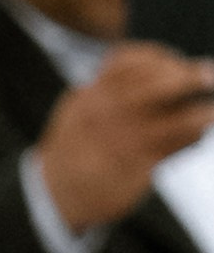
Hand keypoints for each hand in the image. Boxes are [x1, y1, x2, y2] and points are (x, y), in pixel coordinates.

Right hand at [35, 44, 213, 231]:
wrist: (55, 196)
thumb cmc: (75, 149)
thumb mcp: (78, 110)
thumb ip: (107, 89)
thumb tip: (154, 68)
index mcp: (89, 97)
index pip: (126, 62)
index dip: (158, 57)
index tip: (175, 60)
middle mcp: (105, 116)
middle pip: (155, 86)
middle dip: (187, 76)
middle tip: (210, 73)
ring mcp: (123, 143)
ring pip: (176, 120)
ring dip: (202, 113)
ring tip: (212, 111)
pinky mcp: (137, 169)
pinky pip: (175, 149)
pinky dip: (192, 137)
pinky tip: (199, 133)